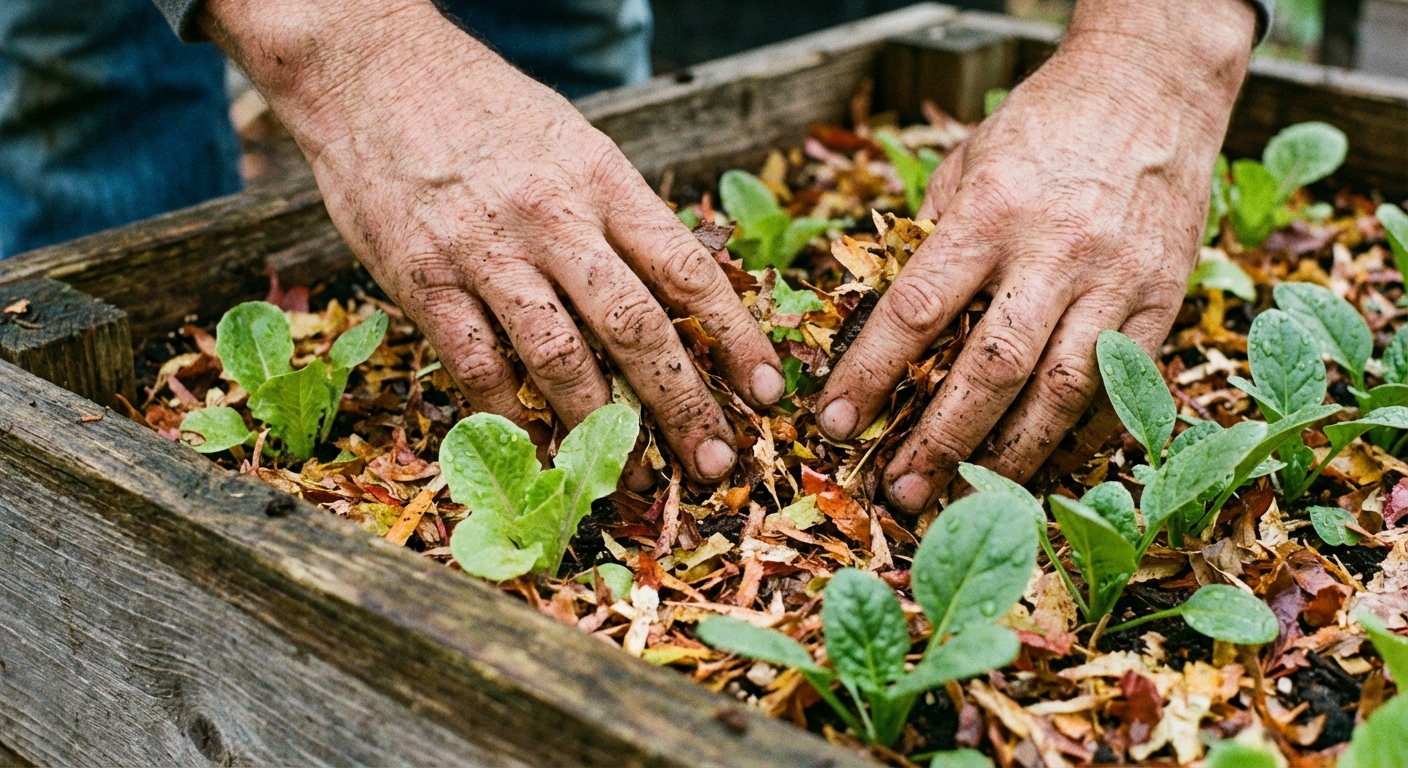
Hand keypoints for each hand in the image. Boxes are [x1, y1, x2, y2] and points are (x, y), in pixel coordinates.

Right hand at [200, 0, 785, 484]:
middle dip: (683, 404)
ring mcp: (484, 252)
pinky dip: (512, 416)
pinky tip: (538, 449)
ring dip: (603, 430)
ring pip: (560, 358)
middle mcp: (551, 217)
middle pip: (635, 328)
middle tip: (714, 462)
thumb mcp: (574, 140)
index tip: (767, 390)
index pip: (687, 269)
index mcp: (601, 178)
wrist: (371, 67)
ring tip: (630, 476)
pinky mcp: (422, 280)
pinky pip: (478, 366)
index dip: (734, 338)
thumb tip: (681, 295)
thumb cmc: (484, 107)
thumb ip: (621, 214)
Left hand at [816, 0, 1257, 512]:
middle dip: (938, 440)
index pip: (917, 308)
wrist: (1152, 88)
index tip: (834, 421)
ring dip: (1008, 456)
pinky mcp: (1164, 301)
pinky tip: (1041, 470)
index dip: (871, 373)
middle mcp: (1057, 250)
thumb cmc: (1042, 129)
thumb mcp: (965, 163)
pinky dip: (1080, 440)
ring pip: (1061, 392)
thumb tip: (881, 325)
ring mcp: (1119, 281)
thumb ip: (929, 241)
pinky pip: (1122, 389)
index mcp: (993, 210)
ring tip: (962, 496)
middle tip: (896, 492)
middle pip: (991, 367)